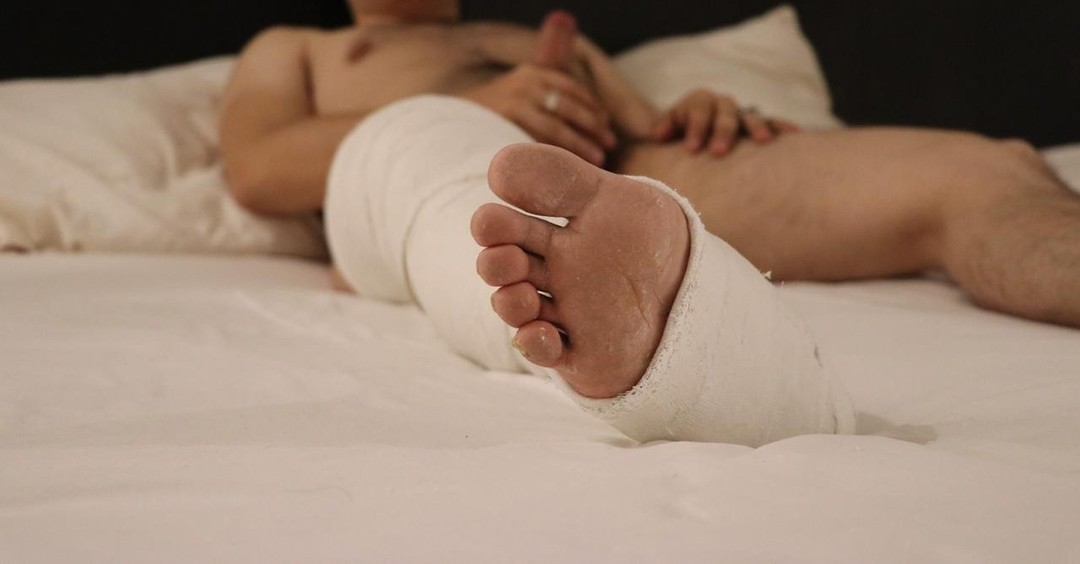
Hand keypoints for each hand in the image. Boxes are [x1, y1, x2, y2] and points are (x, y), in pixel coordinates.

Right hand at [461, 64, 616, 165]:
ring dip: (580, 144)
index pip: (572, 88)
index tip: (607, 127)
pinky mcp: (505, 125)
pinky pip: (539, 142)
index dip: (593, 108)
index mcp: (533, 73)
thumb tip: (590, 121)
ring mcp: (514, 103)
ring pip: (556, 127)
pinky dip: (557, 155)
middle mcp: (525, 84)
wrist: (449, 121)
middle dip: (593, 126)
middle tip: (609, 145)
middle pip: (570, 107)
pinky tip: (569, 166)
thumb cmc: (494, 115)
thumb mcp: (519, 94)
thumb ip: (547, 99)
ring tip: (598, 160)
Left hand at [652, 89, 799, 155]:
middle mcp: (722, 105)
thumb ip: (661, 128)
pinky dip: (782, 127)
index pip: (699, 107)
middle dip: (723, 130)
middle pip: (726, 111)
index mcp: (698, 101)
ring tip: (763, 141)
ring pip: (750, 117)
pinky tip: (795, 134)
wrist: (684, 134)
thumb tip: (659, 135)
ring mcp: (740, 116)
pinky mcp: (754, 127)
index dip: (696, 126)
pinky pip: (772, 124)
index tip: (692, 149)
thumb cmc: (673, 135)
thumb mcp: (662, 130)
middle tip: (719, 152)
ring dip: (756, 128)